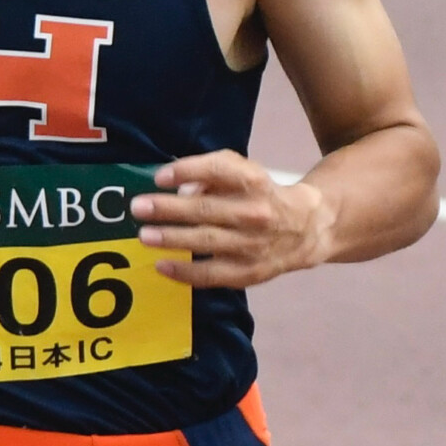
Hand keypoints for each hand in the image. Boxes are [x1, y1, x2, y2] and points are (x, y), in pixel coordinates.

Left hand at [129, 150, 332, 287]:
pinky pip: (212, 274)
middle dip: (168, 209)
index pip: (219, 172)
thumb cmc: (262, 195)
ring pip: (206, 242)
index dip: (188, 171)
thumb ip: (215, 171)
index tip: (160, 177)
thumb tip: (181, 187)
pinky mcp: (249, 272)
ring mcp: (252, 245)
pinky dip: (185, 272)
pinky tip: (162, 266)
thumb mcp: (246, 172)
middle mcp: (255, 213)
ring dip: (171, 238)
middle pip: (207, 209)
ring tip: (144, 235)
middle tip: (138, 207)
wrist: (306, 229)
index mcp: (254, 182)